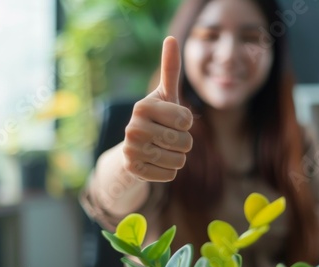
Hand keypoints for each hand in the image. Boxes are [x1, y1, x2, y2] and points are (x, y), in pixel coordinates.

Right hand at [123, 36, 193, 181]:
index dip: (185, 123)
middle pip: (185, 142)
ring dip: (176, 157)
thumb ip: (170, 69)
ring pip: (179, 161)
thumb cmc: (157, 118)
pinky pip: (170, 175)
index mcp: (142, 106)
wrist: (134, 148)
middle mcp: (133, 128)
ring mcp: (131, 150)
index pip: (187, 120)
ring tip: (161, 150)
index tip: (172, 121)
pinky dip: (167, 171)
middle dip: (183, 142)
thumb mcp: (165, 95)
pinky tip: (155, 163)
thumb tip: (171, 38)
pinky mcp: (133, 170)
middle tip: (167, 138)